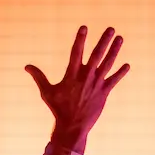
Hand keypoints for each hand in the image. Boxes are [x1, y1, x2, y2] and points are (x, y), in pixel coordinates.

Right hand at [26, 26, 129, 154]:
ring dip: (114, 51)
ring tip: (120, 38)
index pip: (76, 53)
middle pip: (97, 55)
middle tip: (111, 29)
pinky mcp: (104, 93)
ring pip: (107, 64)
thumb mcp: (46, 92)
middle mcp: (86, 77)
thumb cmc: (58, 109)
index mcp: (72, 75)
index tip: (84, 27)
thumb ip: (39, 77)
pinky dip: (120, 73)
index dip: (80, 39)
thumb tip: (27, 66)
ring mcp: (96, 85)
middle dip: (104, 41)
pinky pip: (114, 80)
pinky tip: (127, 65)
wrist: (72, 127)